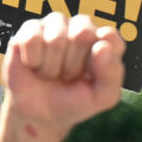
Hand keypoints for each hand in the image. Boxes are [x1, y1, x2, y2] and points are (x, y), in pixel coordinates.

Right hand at [3, 13, 124, 130]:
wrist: (34, 116)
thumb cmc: (70, 102)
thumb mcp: (99, 98)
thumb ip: (111, 76)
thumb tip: (101, 46)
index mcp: (104, 41)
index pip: (110, 38)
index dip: (97, 63)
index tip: (89, 78)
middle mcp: (82, 27)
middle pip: (83, 34)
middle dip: (72, 66)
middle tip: (66, 77)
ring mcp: (55, 25)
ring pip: (56, 39)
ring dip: (50, 67)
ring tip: (49, 74)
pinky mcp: (30, 28)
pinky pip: (33, 40)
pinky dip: (33, 62)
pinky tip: (33, 66)